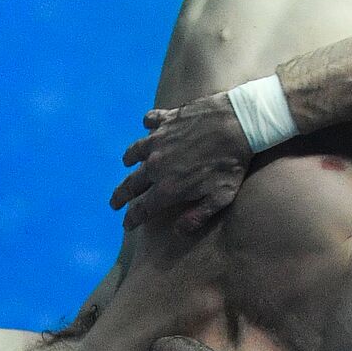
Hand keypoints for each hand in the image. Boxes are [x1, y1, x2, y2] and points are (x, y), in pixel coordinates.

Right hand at [110, 92, 253, 234]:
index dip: (132, 218)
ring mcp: (159, 140)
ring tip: (126, 163)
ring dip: (129, 159)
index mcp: (168, 188)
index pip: (142, 208)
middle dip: (121, 196)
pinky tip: (148, 125)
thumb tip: (179, 231)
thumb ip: (197, 216)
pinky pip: (150, 121)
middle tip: (114, 203)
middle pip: (131, 184)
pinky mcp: (167, 119)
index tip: (127, 225)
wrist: (237, 123)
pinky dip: (148, 123)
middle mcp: (156, 165)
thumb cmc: (231, 164)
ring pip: (135, 151)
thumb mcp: (220, 198)